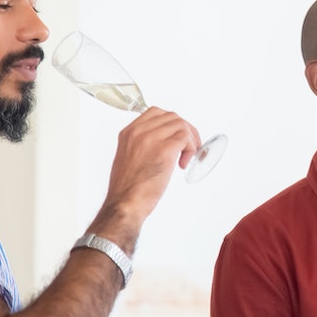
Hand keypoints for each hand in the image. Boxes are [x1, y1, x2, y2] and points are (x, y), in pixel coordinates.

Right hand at [99, 106, 201, 229]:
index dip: (172, 124)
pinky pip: (185, 138)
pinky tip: (183, 164)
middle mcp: (139, 132)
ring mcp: (151, 138)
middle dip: (185, 131)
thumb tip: (163, 143)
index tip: (177, 136)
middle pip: (172, 117)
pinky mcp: (164, 149)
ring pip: (181, 126)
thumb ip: (142, 145)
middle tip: (189, 148)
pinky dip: (190, 149)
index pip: (156, 113)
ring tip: (186, 157)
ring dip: (190, 141)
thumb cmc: (128, 188)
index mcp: (129, 133)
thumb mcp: (129, 158)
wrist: (125, 203)